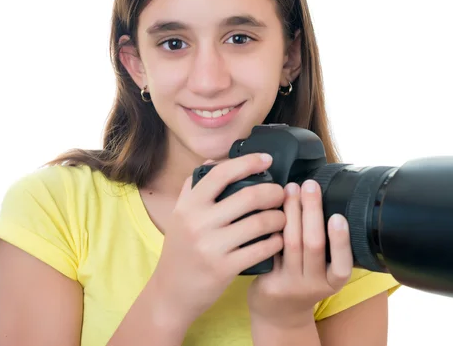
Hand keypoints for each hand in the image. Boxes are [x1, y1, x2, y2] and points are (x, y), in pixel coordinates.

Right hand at [152, 153, 286, 324]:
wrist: (171, 293)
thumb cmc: (180, 250)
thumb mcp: (179, 215)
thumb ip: (193, 188)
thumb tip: (213, 162)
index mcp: (189, 205)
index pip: (221, 173)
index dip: (248, 162)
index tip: (266, 159)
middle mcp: (198, 222)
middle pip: (249, 196)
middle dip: (273, 192)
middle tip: (281, 193)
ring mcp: (211, 246)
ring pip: (259, 223)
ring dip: (279, 217)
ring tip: (282, 217)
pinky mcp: (224, 269)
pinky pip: (260, 249)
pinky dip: (275, 242)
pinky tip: (278, 239)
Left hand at [247, 179, 352, 328]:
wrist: (278, 313)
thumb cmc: (304, 279)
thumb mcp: (323, 269)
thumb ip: (326, 243)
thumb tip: (319, 195)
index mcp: (333, 281)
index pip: (343, 264)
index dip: (341, 241)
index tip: (338, 216)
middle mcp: (314, 285)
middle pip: (314, 245)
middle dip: (312, 211)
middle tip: (310, 185)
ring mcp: (290, 284)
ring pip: (290, 243)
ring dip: (291, 212)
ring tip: (290, 189)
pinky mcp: (268, 281)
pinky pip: (270, 248)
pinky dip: (271, 225)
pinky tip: (268, 206)